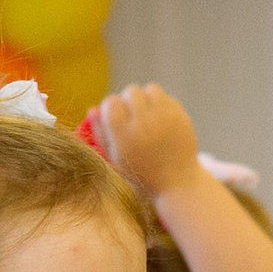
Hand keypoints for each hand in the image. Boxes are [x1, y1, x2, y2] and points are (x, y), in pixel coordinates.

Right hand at [92, 83, 203, 200]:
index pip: (111, 103)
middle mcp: (144, 125)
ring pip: (150, 89)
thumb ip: (101, 134)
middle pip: (130, 91)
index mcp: (124, 137)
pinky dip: (161, 104)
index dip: (110, 107)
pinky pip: (166, 97)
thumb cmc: (141, 171)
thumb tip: (92, 109)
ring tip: (146, 114)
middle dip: (128, 101)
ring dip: (146, 98)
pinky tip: (160, 119)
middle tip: (132, 116)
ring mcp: (165, 119)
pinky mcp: (180, 116)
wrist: (176, 182)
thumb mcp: (116, 158)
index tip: (115, 117)